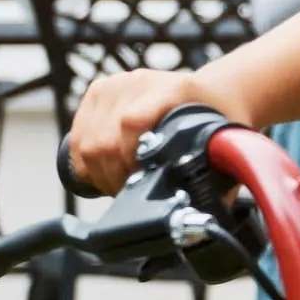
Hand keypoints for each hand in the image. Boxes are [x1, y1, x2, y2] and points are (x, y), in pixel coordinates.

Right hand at [68, 67, 222, 196]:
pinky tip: (103, 169)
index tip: (140, 181)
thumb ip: (216, 179)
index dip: (128, 160)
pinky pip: (77, 135)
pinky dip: (85, 161)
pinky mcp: (98, 90)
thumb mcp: (223, 145)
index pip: (131, 123)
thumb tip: (196, 217)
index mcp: (174, 90)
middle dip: (112, 177)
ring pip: (86, 141)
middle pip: (103, 140)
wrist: (212, 91)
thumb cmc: (218, 120)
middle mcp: (139, 81)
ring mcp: (115, 84)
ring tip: (118, 181)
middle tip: (129, 190)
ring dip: (97, 172)